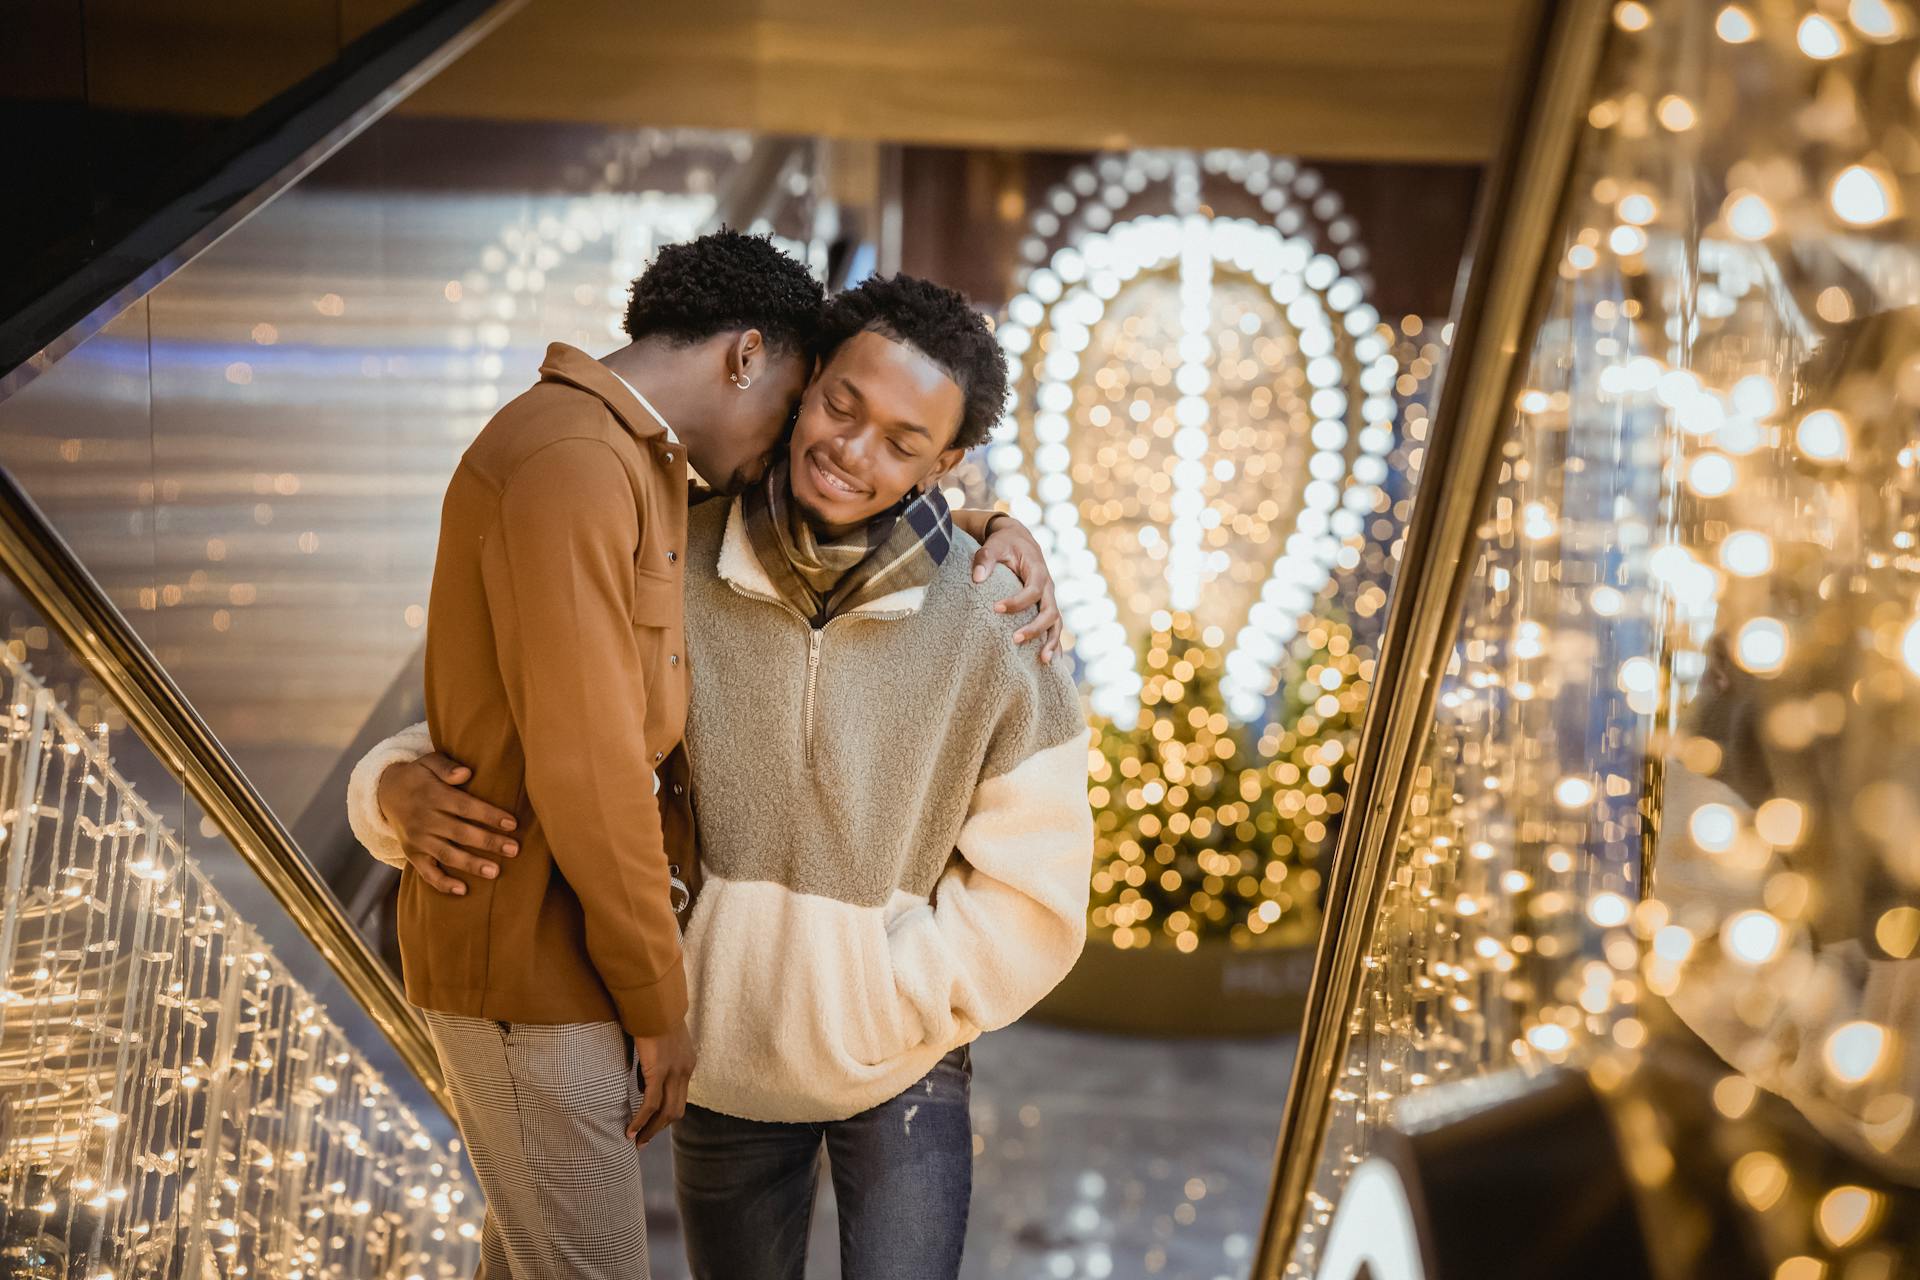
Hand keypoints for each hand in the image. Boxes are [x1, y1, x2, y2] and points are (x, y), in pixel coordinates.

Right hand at [377, 753, 518, 895]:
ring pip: (447, 854)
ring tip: (495, 872)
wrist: (385, 793)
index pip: (465, 807)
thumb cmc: (418, 777)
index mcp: (433, 796)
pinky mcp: (412, 854)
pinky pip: (426, 872)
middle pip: (461, 833)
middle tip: (514, 850)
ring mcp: (418, 839)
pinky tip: (463, 890)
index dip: (489, 815)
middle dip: (489, 842)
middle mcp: (425, 820)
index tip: (512, 823)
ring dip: (471, 864)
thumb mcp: (428, 762)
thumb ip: (446, 767)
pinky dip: (443, 883)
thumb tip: (465, 774)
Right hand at [625, 1018, 696, 1145]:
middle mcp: (685, 1069)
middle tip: (642, 1141)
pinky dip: (641, 1120)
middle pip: (676, 1110)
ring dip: (650, 1130)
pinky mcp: (658, 1070)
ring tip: (635, 1141)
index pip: (679, 1097)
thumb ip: (653, 1067)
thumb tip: (642, 1088)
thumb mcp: (656, 1045)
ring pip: (665, 1112)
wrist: (653, 998)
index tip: (651, 1125)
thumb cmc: (650, 1017)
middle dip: (659, 1128)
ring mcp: (674, 1071)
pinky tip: (630, 1130)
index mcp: (687, 1063)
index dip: (665, 1114)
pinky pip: (650, 1103)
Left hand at [972, 515, 1062, 662]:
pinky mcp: (1046, 607)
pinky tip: (1050, 662)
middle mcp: (1048, 587)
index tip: (996, 608)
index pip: (1032, 590)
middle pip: (1050, 611)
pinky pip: (1053, 628)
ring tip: (1043, 661)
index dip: (1017, 602)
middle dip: (1036, 628)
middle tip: (1016, 639)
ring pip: (1056, 623)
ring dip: (1051, 642)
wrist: (1019, 540)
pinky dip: (1054, 644)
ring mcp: (1049, 599)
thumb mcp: (994, 546)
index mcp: (1038, 571)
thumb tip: (977, 578)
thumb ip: (984, 559)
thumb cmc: (1005, 544)